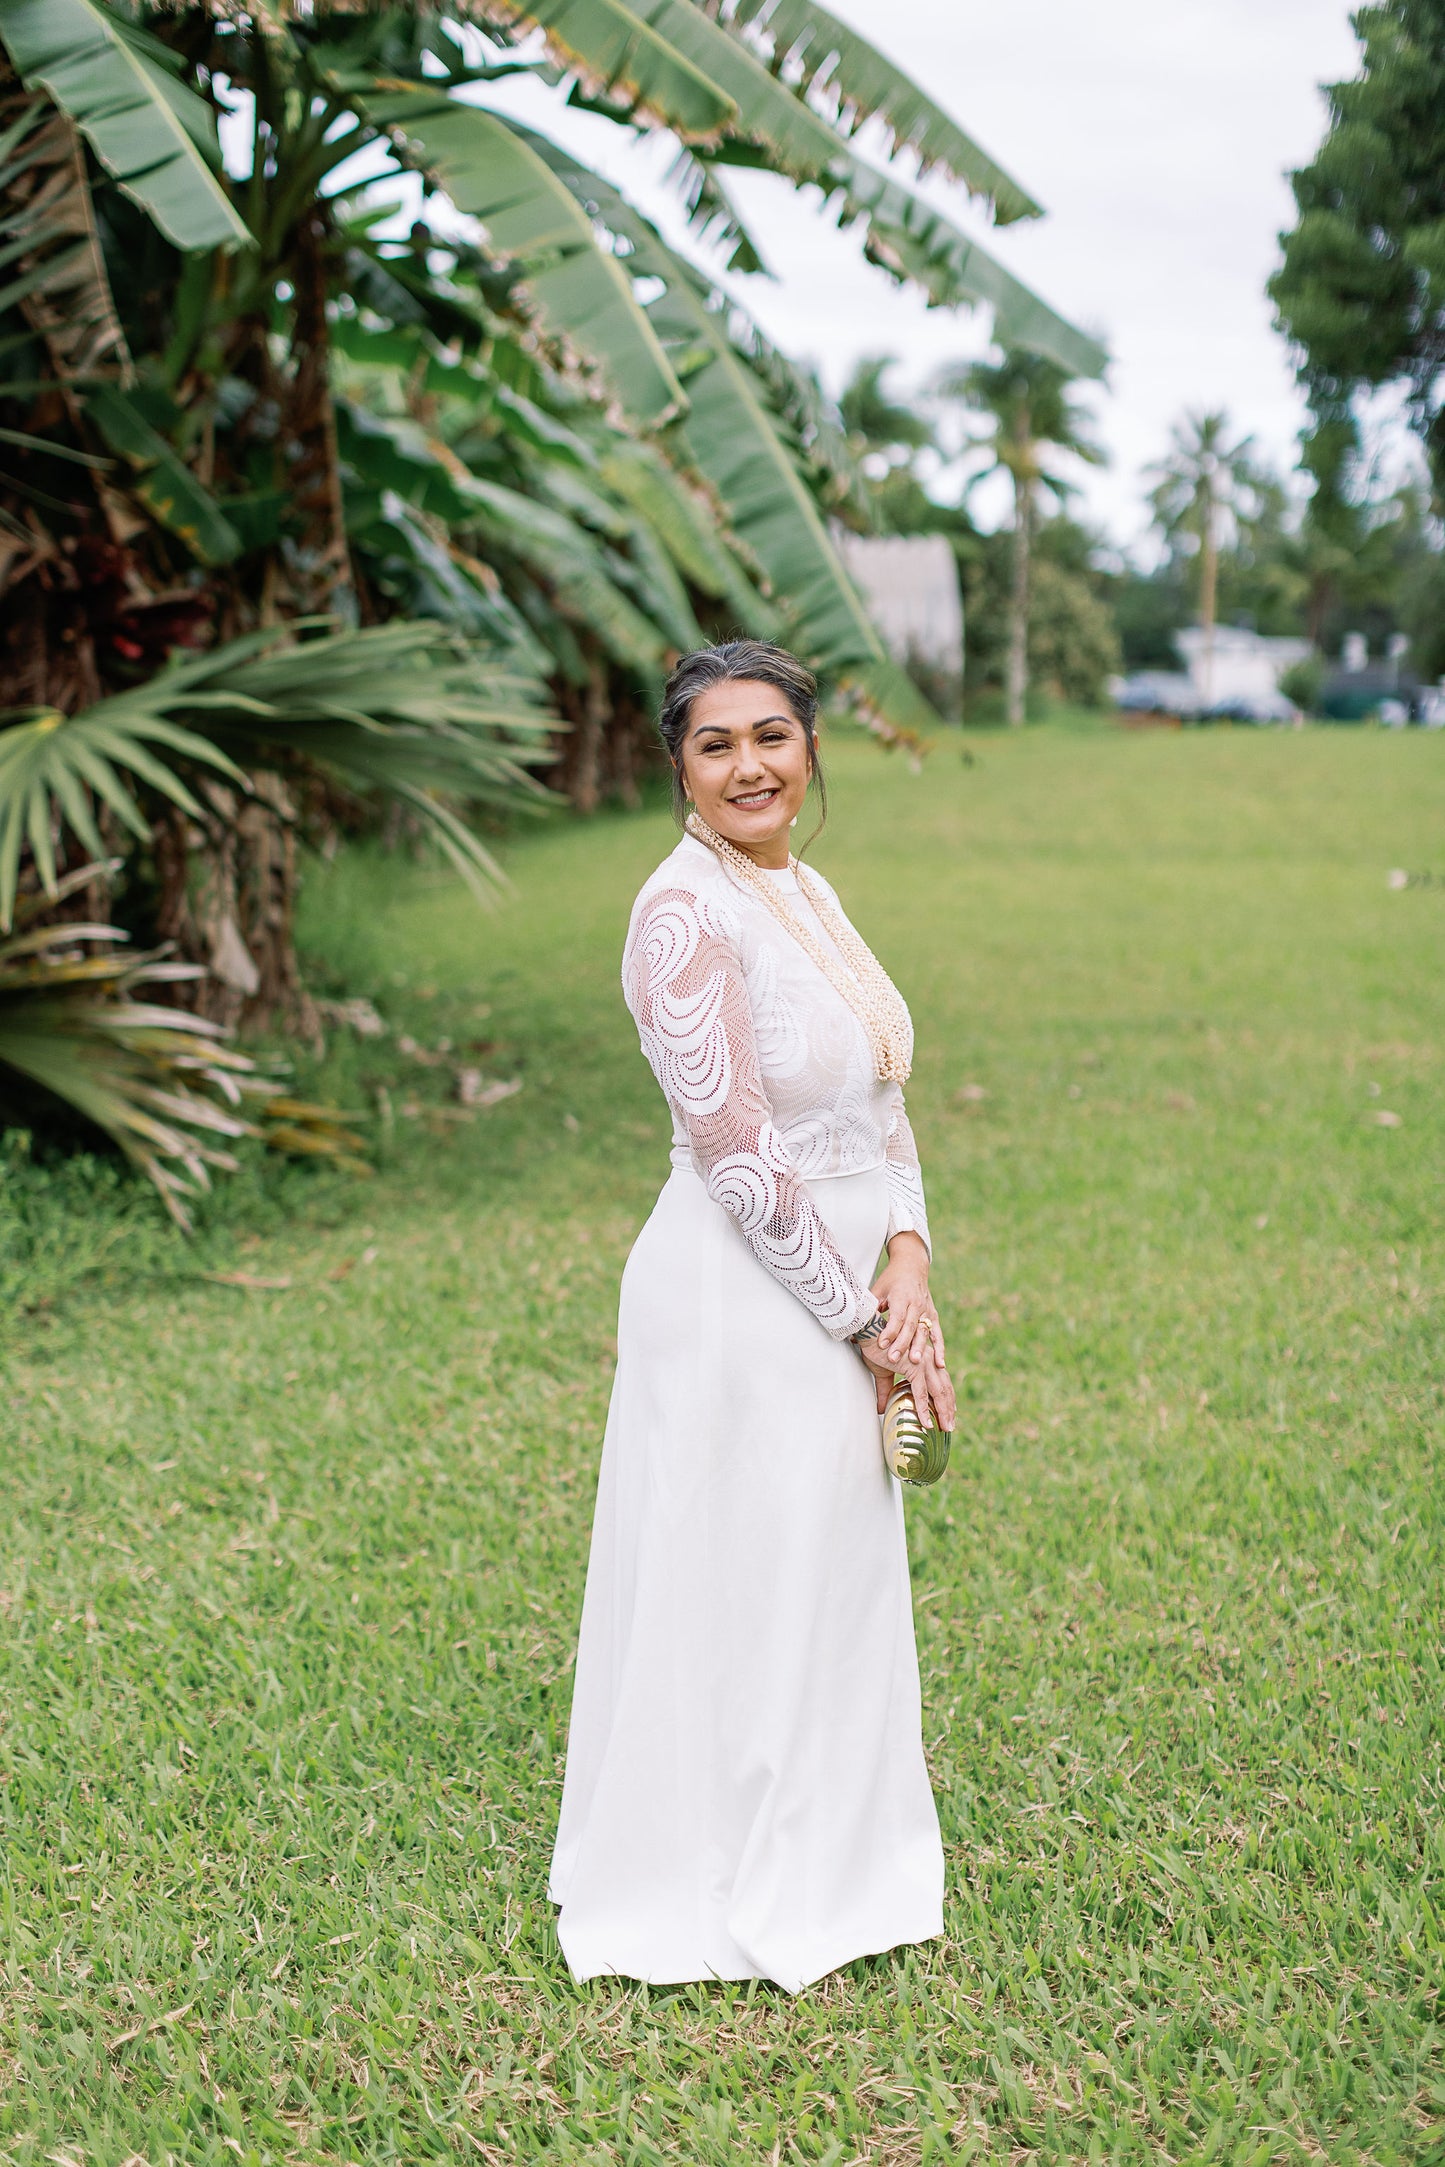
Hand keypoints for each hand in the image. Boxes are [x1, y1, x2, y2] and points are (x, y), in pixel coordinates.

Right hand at [857, 1328, 956, 1431]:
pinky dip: (924, 1408)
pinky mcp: (914, 1367)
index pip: (942, 1381)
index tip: (950, 1413)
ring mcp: (923, 1363)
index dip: (947, 1398)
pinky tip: (927, 1422)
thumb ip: (887, 1391)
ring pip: (938, 1391)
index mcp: (925, 1359)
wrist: (868, 1333)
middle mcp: (928, 1359)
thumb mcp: (883, 1374)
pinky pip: (921, 1392)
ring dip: (942, 1411)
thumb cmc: (875, 1349)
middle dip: (949, 1408)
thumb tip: (882, 1409)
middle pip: (944, 1388)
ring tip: (945, 1427)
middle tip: (950, 1426)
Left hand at [870, 1230, 946, 1373]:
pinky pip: (937, 1333)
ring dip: (920, 1347)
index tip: (881, 1344)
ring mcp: (926, 1310)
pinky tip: (940, 1363)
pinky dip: (940, 1348)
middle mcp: (916, 1304)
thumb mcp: (878, 1289)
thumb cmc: (891, 1279)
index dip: (889, 1331)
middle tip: (893, 1359)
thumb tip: (856, 1328)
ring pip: (923, 1331)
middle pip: (909, 1327)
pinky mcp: (933, 1315)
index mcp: (902, 1296)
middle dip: (902, 1344)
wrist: (912, 1266)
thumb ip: (871, 1308)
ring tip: (916, 1362)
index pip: (896, 1317)